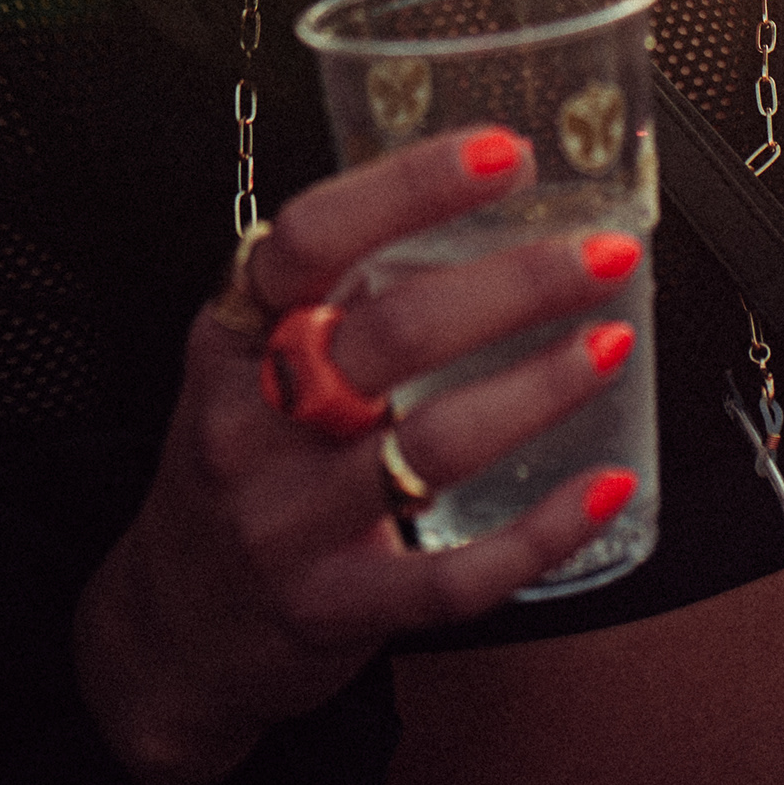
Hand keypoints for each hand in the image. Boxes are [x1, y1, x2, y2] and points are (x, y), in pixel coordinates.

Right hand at [77, 126, 645, 784]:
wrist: (172, 630)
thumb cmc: (237, 468)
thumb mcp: (244, 366)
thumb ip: (327, 294)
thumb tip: (469, 201)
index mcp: (232, 338)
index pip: (310, 239)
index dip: (409, 187)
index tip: (507, 154)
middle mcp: (249, 422)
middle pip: (392, 332)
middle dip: (518, 284)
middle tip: (606, 254)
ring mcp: (287, 521)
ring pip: (430, 445)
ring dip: (539, 387)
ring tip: (611, 343)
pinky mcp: (333, 606)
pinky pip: (455, 574)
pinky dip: (544, 530)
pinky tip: (606, 488)